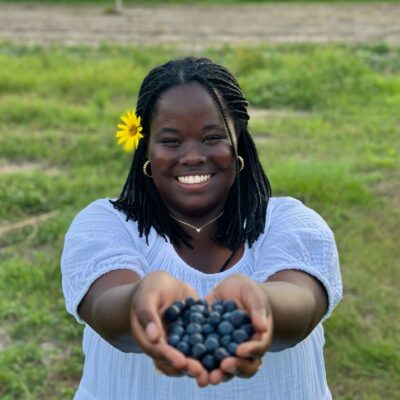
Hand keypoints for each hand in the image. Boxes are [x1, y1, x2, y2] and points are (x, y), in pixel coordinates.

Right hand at [129, 271, 207, 385]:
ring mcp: (181, 342)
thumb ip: (148, 315)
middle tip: (201, 372)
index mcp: (149, 339)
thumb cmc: (151, 288)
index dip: (170, 358)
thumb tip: (154, 337)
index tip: (182, 362)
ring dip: (201, 366)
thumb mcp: (147, 297)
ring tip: (215, 371)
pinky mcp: (195, 335)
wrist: (165, 284)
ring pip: (191, 358)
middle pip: (175, 361)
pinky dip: (214, 351)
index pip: (158, 351)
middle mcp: (165, 345)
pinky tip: (227, 353)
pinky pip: (204, 344)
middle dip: (188, 367)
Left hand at [205, 274, 272, 384]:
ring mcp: (225, 351)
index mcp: (256, 339)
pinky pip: (204, 357)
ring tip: (206, 377)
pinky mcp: (208, 346)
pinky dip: (197, 362)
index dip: (250, 351)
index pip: (257, 349)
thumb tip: (263, 327)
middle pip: (242, 366)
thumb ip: (257, 309)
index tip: (240, 350)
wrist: (231, 291)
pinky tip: (188, 361)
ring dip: (216, 373)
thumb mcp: (253, 295)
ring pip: (223, 368)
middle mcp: (242, 350)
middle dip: (233, 368)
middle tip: (223, 367)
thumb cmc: (247, 293)